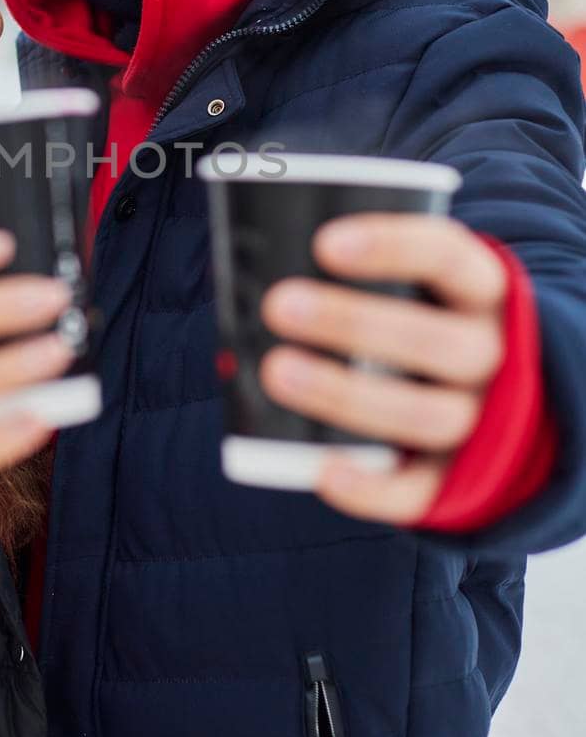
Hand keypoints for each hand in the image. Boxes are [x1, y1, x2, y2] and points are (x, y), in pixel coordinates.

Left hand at [258, 213, 506, 523]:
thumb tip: (246, 263)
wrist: (487, 395)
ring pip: (427, 415)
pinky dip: (372, 489)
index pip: (448, 255)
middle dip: (353, 322)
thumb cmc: (420, 315)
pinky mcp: (455, 478)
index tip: (324, 244)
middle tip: (277, 305)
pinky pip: (419, 492)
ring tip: (276, 372)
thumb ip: (356, 271)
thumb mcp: (413, 279)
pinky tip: (323, 470)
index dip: (392, 247)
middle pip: (437, 341)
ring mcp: (478, 419)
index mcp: (479, 289)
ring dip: (347, 395)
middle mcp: (490, 353)